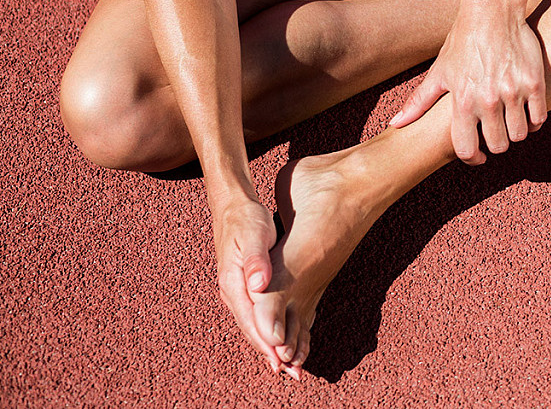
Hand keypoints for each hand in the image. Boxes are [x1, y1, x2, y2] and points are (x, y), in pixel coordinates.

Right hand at [211, 195, 281, 371]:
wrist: (233, 205)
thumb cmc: (245, 218)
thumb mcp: (254, 234)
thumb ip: (256, 261)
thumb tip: (259, 286)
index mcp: (232, 283)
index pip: (251, 321)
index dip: (267, 343)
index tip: (282, 361)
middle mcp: (232, 292)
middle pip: (251, 329)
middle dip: (270, 352)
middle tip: (291, 372)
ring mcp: (237, 291)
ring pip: (254, 325)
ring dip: (270, 345)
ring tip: (289, 364)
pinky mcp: (246, 287)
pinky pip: (257, 315)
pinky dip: (269, 330)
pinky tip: (280, 338)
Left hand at [390, 0, 546, 163]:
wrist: (492, 11)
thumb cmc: (463, 41)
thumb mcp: (439, 71)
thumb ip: (418, 102)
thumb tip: (395, 124)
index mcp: (462, 101)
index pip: (467, 149)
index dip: (473, 159)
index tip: (479, 156)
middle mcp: (488, 100)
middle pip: (498, 145)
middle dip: (496, 143)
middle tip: (495, 133)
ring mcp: (513, 92)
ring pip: (520, 135)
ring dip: (516, 132)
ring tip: (510, 121)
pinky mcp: (534, 83)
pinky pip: (539, 118)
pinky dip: (534, 120)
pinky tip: (525, 111)